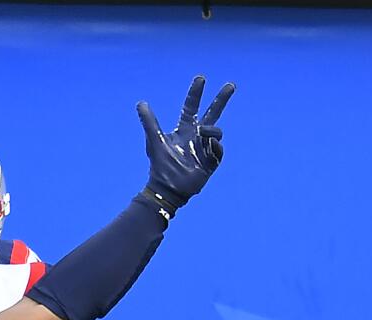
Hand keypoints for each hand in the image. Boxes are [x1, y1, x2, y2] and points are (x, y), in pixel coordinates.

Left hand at [138, 76, 233, 215]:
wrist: (168, 188)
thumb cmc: (160, 165)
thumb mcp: (155, 140)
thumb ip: (149, 122)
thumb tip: (140, 103)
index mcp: (184, 129)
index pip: (191, 107)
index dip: (195, 93)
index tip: (201, 77)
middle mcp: (197, 136)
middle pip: (212, 113)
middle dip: (221, 99)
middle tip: (231, 84)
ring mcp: (206, 147)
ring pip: (216, 131)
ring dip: (211, 131)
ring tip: (202, 135)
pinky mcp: (212, 160)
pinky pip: (218, 149)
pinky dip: (214, 147)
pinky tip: (207, 152)